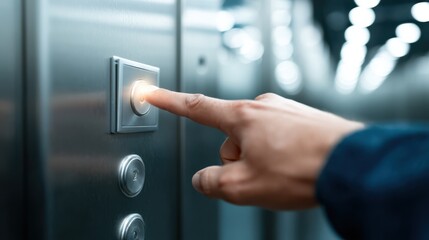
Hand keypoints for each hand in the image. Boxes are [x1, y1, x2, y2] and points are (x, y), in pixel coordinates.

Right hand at [144, 88, 362, 209]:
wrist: (352, 163)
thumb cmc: (303, 169)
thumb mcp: (244, 186)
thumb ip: (212, 183)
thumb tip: (204, 180)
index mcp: (242, 117)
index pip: (196, 107)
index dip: (170, 102)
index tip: (153, 94)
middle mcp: (263, 107)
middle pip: (231, 137)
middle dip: (237, 160)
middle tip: (259, 176)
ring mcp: (285, 111)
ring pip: (255, 141)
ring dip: (260, 159)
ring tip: (283, 172)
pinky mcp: (303, 119)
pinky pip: (278, 139)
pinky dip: (280, 154)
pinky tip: (295, 166)